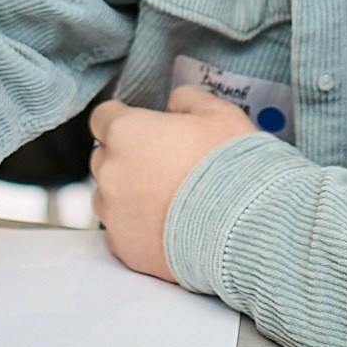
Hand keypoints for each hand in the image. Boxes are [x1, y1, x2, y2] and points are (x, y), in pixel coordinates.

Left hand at [88, 87, 258, 279]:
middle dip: (127, 157)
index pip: (103, 116)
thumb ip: (188, 99)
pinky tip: (168, 226)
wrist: (243, 229)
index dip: (124, 119)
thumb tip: (174, 104)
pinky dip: (137, 228)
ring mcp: (113, 212)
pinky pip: (120, 231)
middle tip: (165, 165)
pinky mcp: (123, 247)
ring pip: (108, 196)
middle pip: (104, 157)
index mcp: (126, 132)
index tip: (144, 128)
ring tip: (168, 200)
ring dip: (128, 193)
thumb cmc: (232, 167)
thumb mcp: (220, 114)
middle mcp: (110, 171)